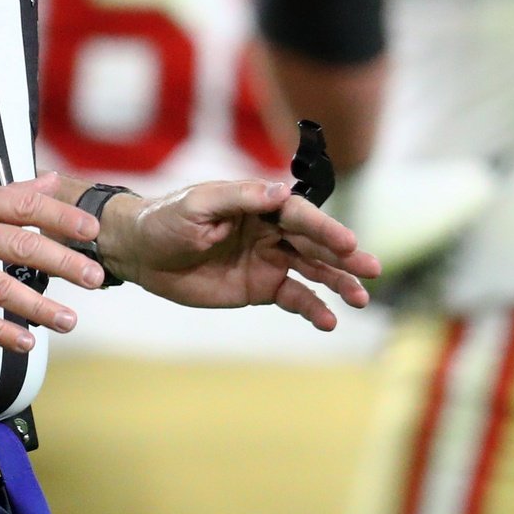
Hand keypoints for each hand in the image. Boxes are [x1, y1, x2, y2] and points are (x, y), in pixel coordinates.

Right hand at [0, 174, 104, 353]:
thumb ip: (9, 195)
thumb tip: (52, 180)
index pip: (25, 205)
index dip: (62, 218)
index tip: (94, 232)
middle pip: (19, 243)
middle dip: (63, 261)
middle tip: (95, 277)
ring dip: (38, 305)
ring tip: (69, 320)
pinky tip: (25, 342)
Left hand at [106, 180, 381, 327]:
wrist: (140, 253)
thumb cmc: (165, 219)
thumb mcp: (197, 205)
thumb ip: (239, 199)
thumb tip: (280, 192)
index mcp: (258, 204)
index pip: (299, 215)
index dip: (325, 228)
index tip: (348, 243)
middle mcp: (270, 230)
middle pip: (314, 243)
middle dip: (344, 256)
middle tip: (372, 270)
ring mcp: (268, 259)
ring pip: (312, 270)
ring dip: (338, 283)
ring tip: (360, 298)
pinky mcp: (259, 287)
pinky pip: (294, 297)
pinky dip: (313, 308)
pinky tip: (329, 321)